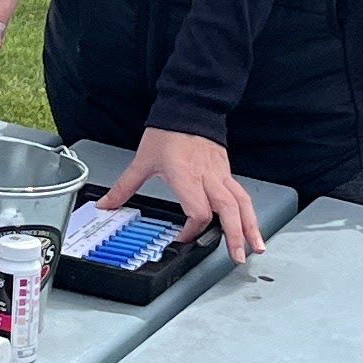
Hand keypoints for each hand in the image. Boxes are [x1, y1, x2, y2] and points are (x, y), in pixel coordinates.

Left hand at [102, 126, 260, 261]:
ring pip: (242, 202)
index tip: (182, 239)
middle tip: (238, 257)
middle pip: (228, 210)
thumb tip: (106, 203)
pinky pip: (240, 193)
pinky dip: (247, 211)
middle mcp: (208, 177)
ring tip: (256, 246)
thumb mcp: (143, 161)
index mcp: (187, 176)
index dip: (192, 231)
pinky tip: (249, 224)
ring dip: (251, 226)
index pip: (198, 212)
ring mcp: (220, 173)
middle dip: (235, 236)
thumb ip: (124, 187)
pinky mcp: (226, 170)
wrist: (188, 105)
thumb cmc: (168, 131)